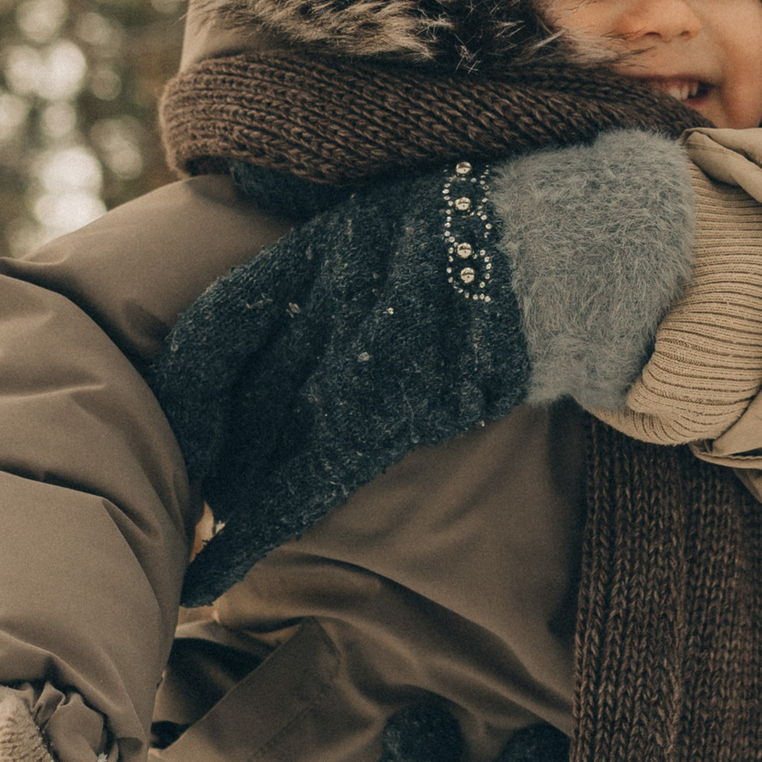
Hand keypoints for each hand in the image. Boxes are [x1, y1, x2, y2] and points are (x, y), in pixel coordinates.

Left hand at [161, 134, 699, 605]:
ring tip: (203, 534)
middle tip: (187, 485)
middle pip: (244, 386)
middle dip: (209, 445)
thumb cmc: (503, 224)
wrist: (593, 243)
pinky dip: (273, 514)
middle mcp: (342, 293)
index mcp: (331, 243)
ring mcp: (381, 348)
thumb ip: (340, 240)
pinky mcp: (420, 401)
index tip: (168, 416)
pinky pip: (326, 468)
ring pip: (275, 433)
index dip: (188, 379)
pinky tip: (235, 555)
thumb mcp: (404, 205)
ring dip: (235, 489)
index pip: (223, 318)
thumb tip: (264, 213)